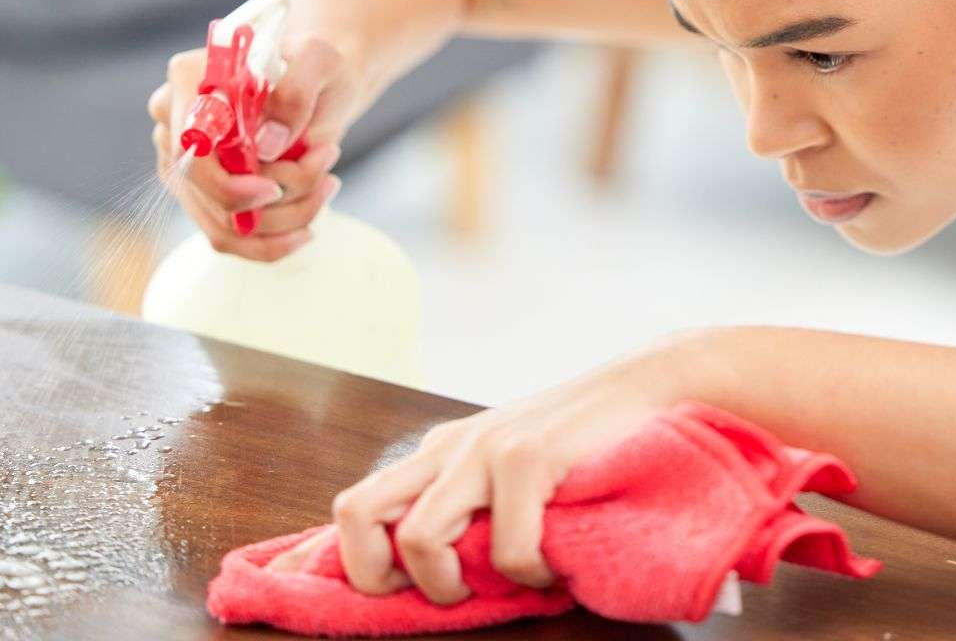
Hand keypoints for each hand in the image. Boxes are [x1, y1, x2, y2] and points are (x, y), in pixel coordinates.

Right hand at [147, 32, 362, 259]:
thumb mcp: (321, 60)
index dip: (225, 183)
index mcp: (191, 78)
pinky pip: (229, 238)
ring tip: (328, 182)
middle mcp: (175, 121)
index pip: (187, 149)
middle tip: (325, 180)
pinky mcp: (203, 192)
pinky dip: (275, 240)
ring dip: (286, 217)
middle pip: (203, 193)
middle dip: (271, 202)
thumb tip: (267, 144)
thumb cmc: (316, 65)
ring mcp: (186, 162)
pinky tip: (309, 225)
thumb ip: (296, 91)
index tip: (274, 190)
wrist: (320, 81)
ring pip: (222, 224)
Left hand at [272, 335, 703, 601]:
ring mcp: (485, 449)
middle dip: (367, 575)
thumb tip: (430, 571)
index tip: (285, 592)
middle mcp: (449, 450)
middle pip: (356, 512)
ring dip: (450, 585)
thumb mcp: (510, 471)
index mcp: (438, 455)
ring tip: (492, 581)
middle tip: (424, 595)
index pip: (356, 506)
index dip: (314, 560)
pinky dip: (528, 576)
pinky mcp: (527, 457)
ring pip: (419, 538)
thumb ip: (470, 507)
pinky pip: (505, 548)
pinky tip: (552, 566)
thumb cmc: (578, 443)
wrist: (643, 387)